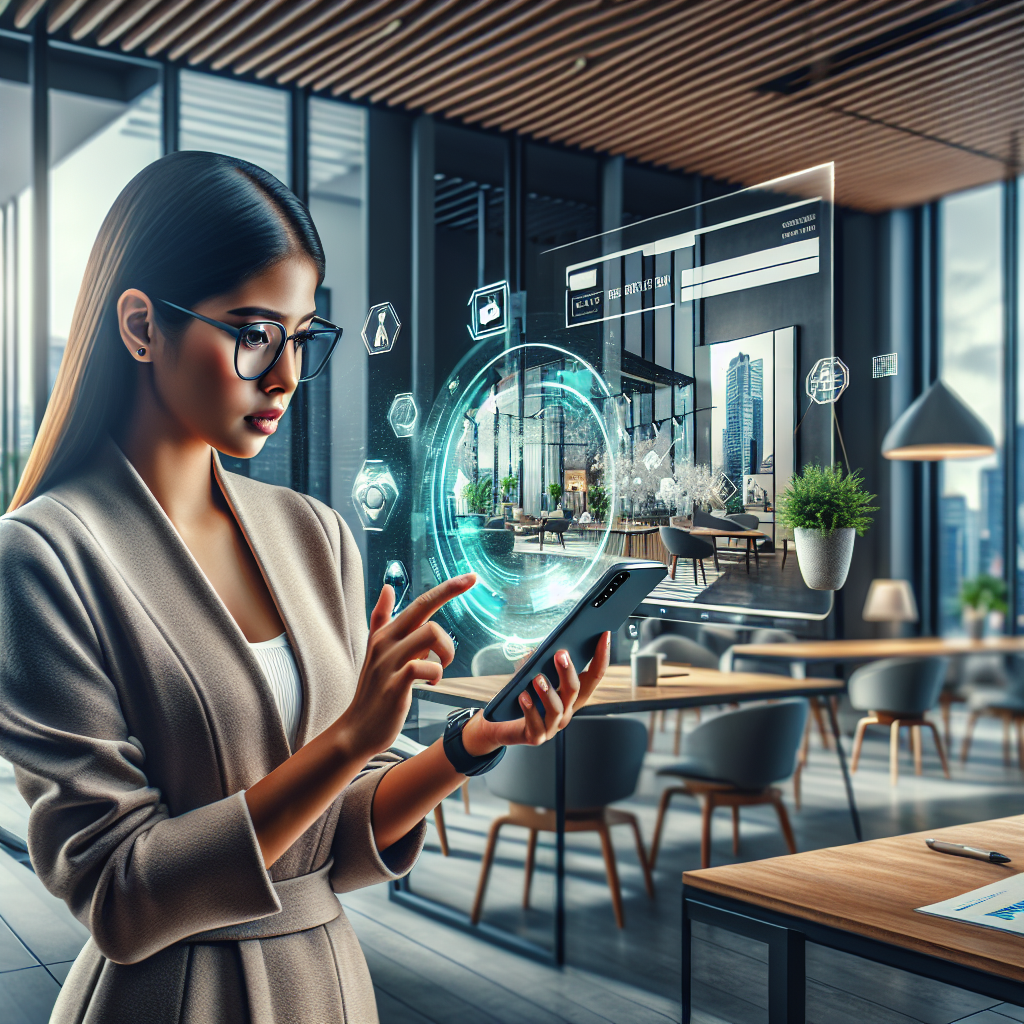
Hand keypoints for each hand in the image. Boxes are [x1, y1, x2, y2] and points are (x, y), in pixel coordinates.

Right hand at [335, 574, 475, 760]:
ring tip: (442, 665)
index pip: (419, 602)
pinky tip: (431, 683)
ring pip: (430, 633)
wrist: (358, 729)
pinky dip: (436, 674)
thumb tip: (386, 587)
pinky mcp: (395, 685)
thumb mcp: (376, 650)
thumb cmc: (374, 690)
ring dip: (446, 650)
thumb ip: (381, 618)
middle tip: (473, 586)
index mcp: (386, 633)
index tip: (472, 577)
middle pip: (423, 607)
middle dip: (451, 592)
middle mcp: (386, 642)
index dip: (446, 588)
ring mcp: (389, 663)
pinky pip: (424, 667)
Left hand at [461, 632, 611, 754]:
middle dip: (569, 671)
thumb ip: (539, 662)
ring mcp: (553, 726)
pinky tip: (523, 696)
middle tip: (561, 654)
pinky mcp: (536, 736)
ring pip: (557, 709)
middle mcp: (567, 710)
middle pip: (576, 691)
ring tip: (537, 678)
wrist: (502, 725)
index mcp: (572, 695)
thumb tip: (542, 648)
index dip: (602, 656)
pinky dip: (530, 709)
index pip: (594, 675)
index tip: (604, 635)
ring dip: (548, 692)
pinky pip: (536, 724)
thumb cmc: (521, 695)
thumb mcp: (531, 674)